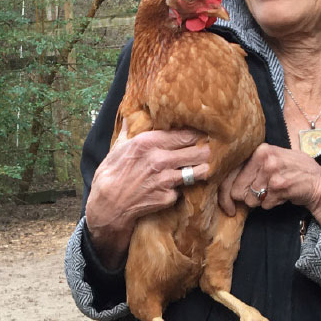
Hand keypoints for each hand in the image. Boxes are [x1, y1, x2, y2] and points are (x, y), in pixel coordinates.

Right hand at [85, 124, 209, 266]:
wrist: (108, 205)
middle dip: (207, 150)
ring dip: (202, 169)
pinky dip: (182, 189)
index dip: (197, 134)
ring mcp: (166, 180)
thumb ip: (128, 130)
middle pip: (198, 151)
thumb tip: (129, 115)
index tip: (204, 134)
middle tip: (212, 150)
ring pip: (199, 171)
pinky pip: (183, 190)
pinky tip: (180, 186)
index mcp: (148, 143)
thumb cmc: (111, 174)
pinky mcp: (168, 197)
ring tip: (204, 166)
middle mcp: (159, 159)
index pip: (185, 134)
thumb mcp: (118, 147)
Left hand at [218, 143, 320, 222]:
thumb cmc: (295, 171)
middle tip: (259, 197)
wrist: (320, 183)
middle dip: (246, 198)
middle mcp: (264, 158)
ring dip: (262, 201)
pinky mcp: (279, 187)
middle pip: (237, 190)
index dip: (224, 192)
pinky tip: (283, 195)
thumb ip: (253, 165)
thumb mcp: (274, 158)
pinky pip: (264, 204)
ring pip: (250, 200)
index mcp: (260, 149)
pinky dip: (272, 204)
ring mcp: (272, 173)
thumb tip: (227, 180)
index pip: (230, 172)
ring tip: (276, 191)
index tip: (226, 205)